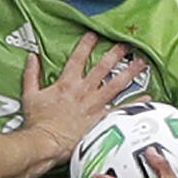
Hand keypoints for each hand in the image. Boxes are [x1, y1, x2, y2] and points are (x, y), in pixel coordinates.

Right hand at [21, 32, 146, 161]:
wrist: (47, 143)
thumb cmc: (39, 122)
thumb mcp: (30, 95)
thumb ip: (32, 74)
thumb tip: (32, 58)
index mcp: (67, 83)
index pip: (78, 58)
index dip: (86, 44)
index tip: (94, 34)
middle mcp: (84, 91)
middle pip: (103, 68)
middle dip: (115, 54)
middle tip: (126, 45)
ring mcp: (95, 105)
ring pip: (117, 84)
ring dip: (130, 73)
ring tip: (141, 63)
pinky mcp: (101, 119)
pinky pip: (122, 109)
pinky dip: (135, 103)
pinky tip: (147, 97)